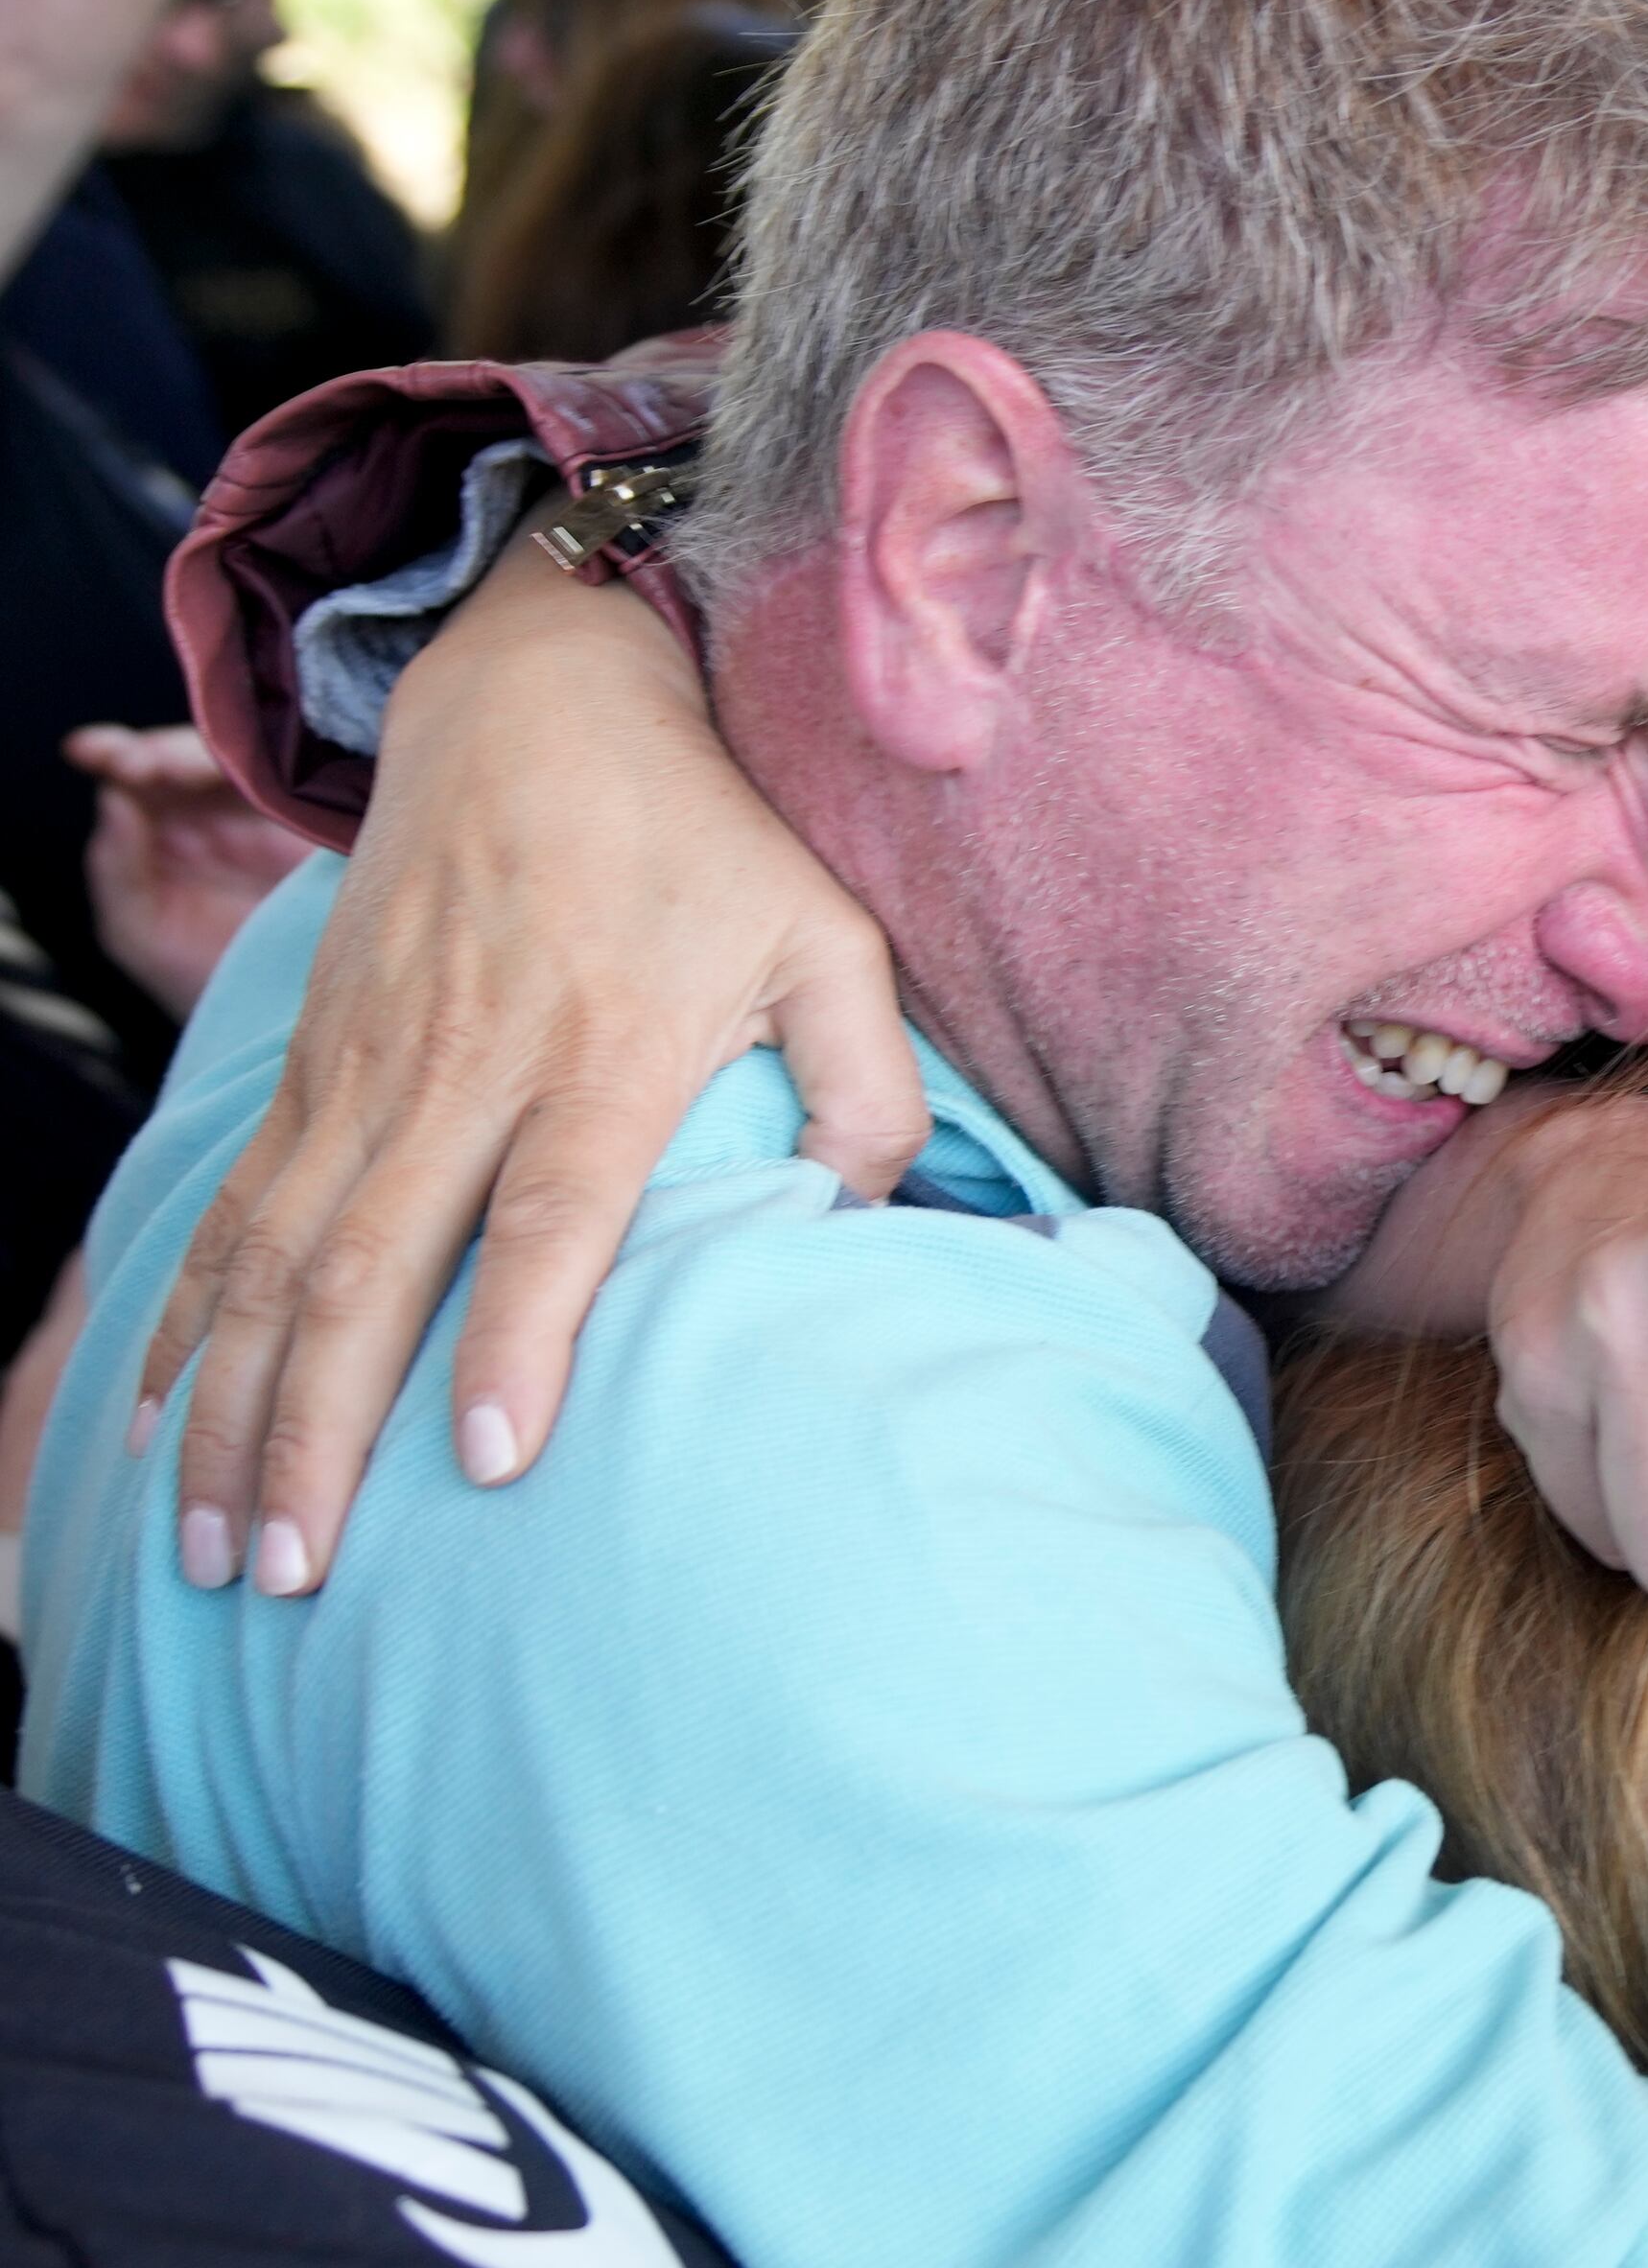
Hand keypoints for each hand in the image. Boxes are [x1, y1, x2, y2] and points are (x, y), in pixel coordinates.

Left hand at [70, 721, 313, 1022]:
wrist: (284, 1029)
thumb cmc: (211, 989)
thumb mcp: (139, 934)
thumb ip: (117, 870)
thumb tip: (117, 799)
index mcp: (174, 837)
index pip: (148, 778)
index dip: (128, 758)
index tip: (110, 760)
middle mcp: (223, 819)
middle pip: (194, 758)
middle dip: (164, 752)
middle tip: (145, 765)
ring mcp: (280, 818)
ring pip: (251, 758)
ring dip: (213, 754)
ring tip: (182, 770)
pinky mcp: (331, 826)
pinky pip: (311, 780)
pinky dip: (286, 765)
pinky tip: (259, 772)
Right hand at [145, 536, 921, 1596]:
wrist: (540, 696)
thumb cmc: (707, 837)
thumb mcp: (830, 936)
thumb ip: (872, 1082)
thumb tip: (872, 1218)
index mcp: (600, 1049)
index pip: (547, 1217)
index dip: (512, 1340)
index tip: (485, 1461)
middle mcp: (462, 1068)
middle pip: (370, 1269)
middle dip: (318, 1432)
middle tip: (291, 1571)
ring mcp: (369, 1068)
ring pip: (275, 1260)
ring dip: (232, 1409)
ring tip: (214, 1543)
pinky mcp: (314, 1062)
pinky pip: (235, 1209)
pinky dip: (185, 1318)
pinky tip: (155, 1418)